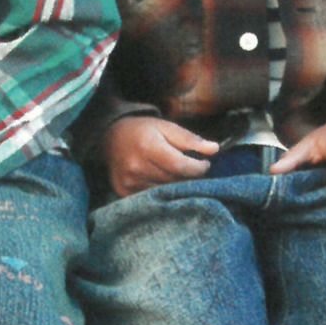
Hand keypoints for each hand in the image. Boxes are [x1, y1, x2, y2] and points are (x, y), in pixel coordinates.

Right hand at [104, 116, 219, 197]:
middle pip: (174, 181)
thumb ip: (190, 139)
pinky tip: (163, 181)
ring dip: (176, 185)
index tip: (205, 164)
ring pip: (165, 191)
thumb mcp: (167, 127)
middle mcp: (136, 167)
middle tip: (192, 168)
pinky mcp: (123, 192)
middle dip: (189, 176)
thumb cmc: (143, 130)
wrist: (111, 137)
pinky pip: (151, 197)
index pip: (181, 166)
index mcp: (148, 147)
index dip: (198, 168)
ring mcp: (128, 182)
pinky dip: (161, 191)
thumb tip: (215, 149)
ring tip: (178, 174)